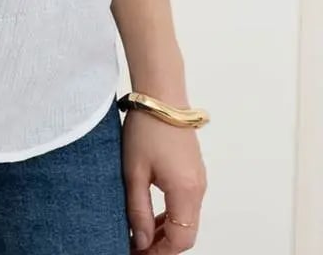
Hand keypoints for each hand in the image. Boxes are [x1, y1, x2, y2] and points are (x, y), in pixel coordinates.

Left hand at [122, 111, 207, 250]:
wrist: (161, 94)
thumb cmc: (146, 128)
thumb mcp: (134, 172)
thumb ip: (138, 210)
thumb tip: (140, 241)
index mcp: (186, 191)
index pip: (180, 240)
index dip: (159, 253)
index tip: (137, 254)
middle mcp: (198, 188)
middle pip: (186, 233)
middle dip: (162, 246)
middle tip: (136, 247)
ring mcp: (198, 179)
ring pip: (186, 220)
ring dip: (166, 231)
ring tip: (139, 234)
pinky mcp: (193, 171)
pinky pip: (186, 204)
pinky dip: (171, 215)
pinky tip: (151, 215)